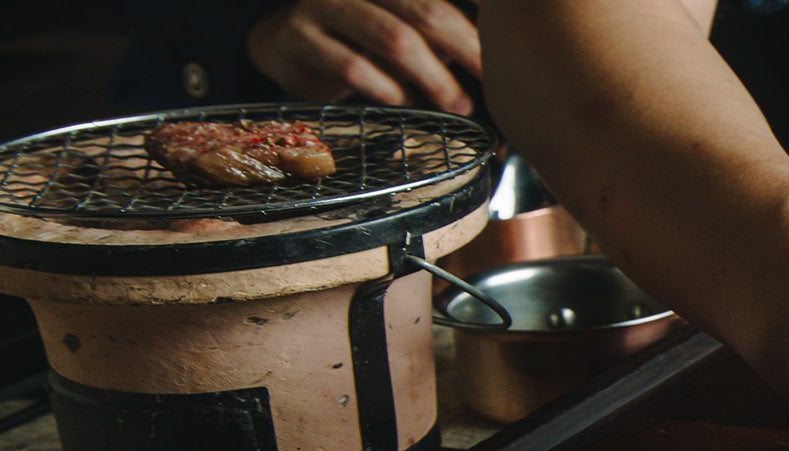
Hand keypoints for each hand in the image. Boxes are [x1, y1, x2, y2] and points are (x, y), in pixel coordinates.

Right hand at [247, 0, 481, 112]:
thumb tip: (497, 58)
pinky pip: (353, 66)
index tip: (506, 22)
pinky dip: (387, 89)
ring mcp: (326, 3)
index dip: (479, 3)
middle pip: (427, 10)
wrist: (282, 41)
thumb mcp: (404, 25)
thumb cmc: (359, 36)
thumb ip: (442, 31)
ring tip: (458, 103)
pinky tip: (404, 102)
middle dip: (467, 48)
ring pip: (394, 39)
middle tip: (491, 79)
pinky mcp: (300, 36)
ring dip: (433, 77)